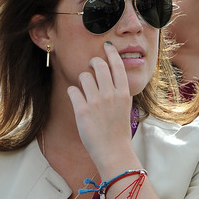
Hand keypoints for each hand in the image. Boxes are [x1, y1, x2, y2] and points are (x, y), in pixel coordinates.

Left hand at [66, 42, 134, 171]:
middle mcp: (110, 94)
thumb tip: (111, 75)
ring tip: (84, 89)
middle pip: (99, 66)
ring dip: (82, 80)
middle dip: (93, 62)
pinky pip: (72, 90)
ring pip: (84, 76)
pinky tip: (76, 99)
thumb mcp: (125, 107)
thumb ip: (119, 91)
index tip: (107, 47)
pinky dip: (73, 93)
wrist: (113, 151)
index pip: (117, 66)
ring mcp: (96, 102)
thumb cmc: (118, 130)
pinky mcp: (82, 110)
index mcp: (123, 93)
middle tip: (91, 66)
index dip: (111, 54)